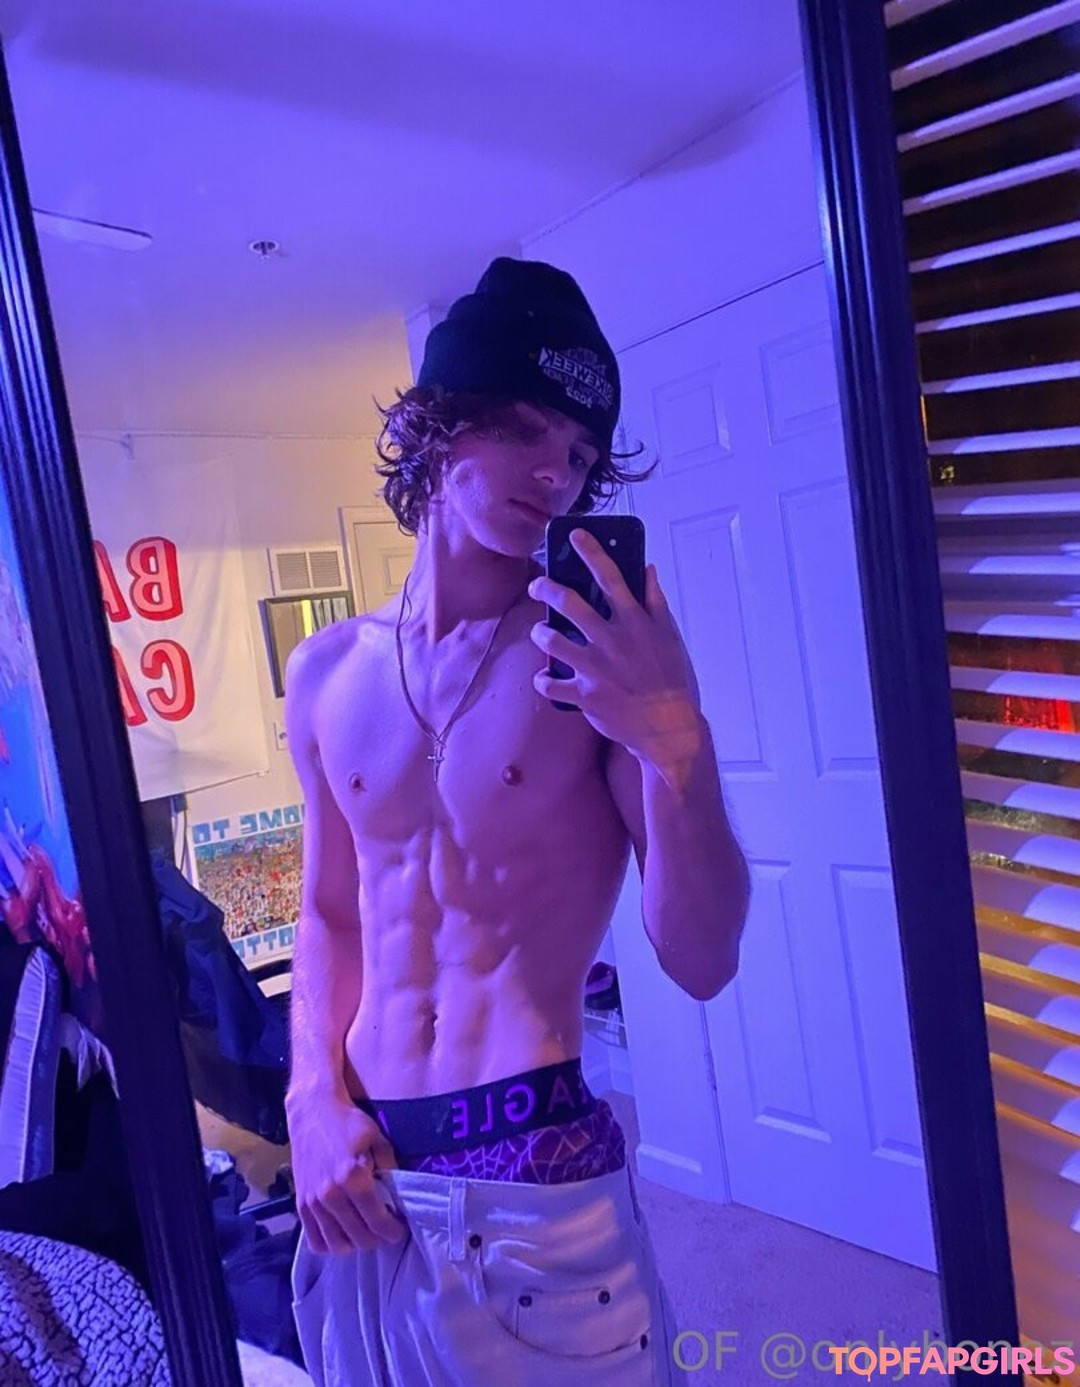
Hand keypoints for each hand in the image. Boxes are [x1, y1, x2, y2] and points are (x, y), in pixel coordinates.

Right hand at [287, 1090, 404, 1254]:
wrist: (313, 1111)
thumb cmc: (349, 1123)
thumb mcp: (378, 1139)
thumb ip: (390, 1169)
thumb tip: (398, 1197)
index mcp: (354, 1178)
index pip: (378, 1221)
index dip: (393, 1231)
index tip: (399, 1229)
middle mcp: (331, 1195)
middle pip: (360, 1238)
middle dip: (378, 1238)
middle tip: (385, 1228)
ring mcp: (313, 1202)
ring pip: (337, 1245)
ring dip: (355, 1243)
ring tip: (364, 1230)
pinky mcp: (300, 1204)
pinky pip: (315, 1241)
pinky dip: (330, 1244)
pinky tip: (342, 1233)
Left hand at [528, 529, 703, 768]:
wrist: (669, 728)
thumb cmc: (673, 679)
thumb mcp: (670, 636)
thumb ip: (655, 601)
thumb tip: (647, 568)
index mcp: (635, 622)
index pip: (610, 577)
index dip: (591, 552)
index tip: (574, 534)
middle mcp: (612, 640)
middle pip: (569, 603)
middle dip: (545, 589)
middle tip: (536, 586)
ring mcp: (596, 668)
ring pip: (551, 641)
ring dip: (541, 634)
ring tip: (541, 633)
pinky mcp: (584, 696)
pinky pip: (550, 684)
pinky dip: (543, 681)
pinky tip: (545, 679)